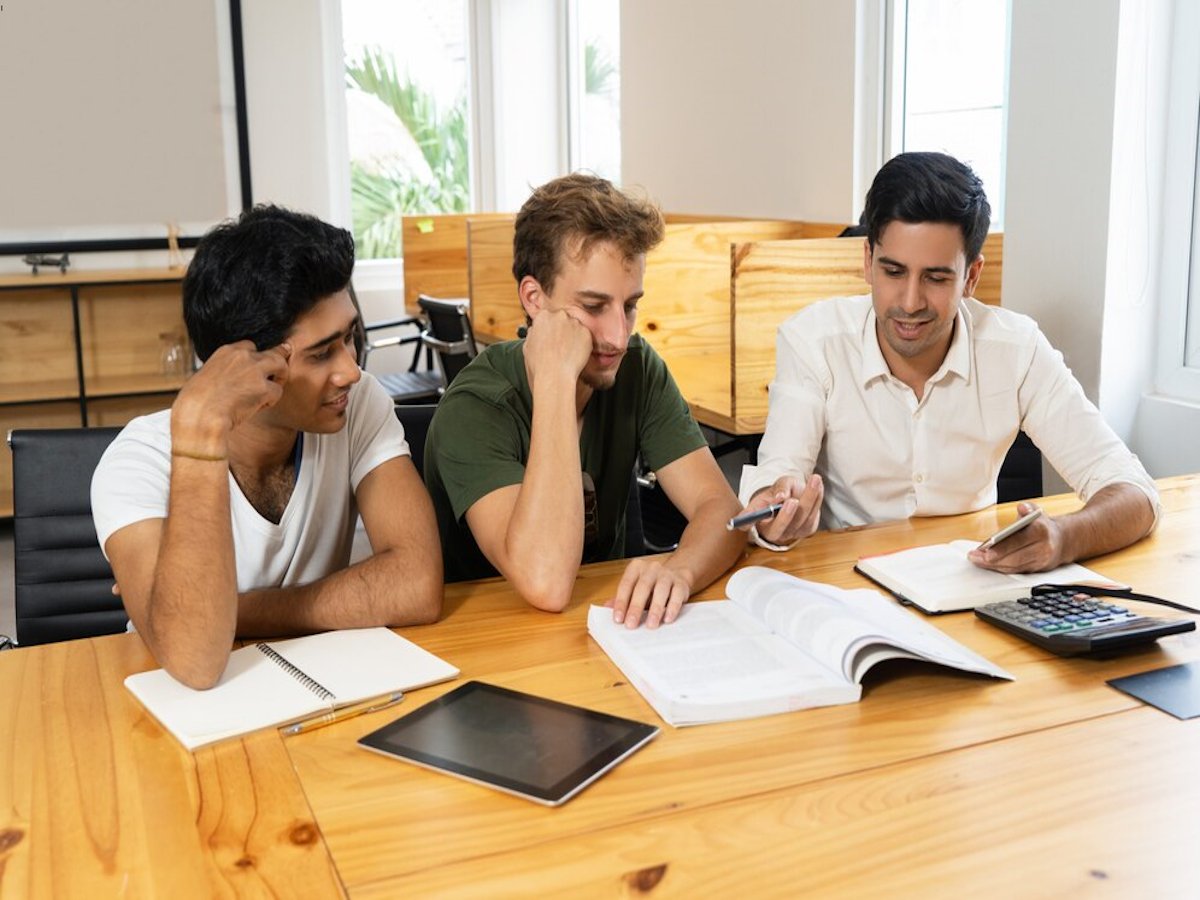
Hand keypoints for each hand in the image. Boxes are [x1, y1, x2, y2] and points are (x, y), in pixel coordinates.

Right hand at [171, 341, 290, 453]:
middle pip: (272, 353)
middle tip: (278, 376)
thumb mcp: (207, 376)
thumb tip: (235, 379)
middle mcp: (243, 356)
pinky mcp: (263, 388)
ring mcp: (255, 370)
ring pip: (281, 365)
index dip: (255, 358)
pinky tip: (257, 408)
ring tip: (270, 394)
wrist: (199, 415)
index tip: (255, 369)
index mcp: (226, 351)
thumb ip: (225, 371)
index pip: (250, 346)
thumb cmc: (197, 402)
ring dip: (280, 378)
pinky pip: (277, 391)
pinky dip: (270, 401)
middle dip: (277, 364)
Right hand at [522, 309, 592, 387]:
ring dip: (573, 336)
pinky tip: (574, 355)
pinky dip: (582, 344)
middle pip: (563, 319)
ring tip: (567, 353)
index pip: (549, 317)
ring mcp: (574, 323)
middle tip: (560, 346)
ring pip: (575, 327)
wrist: (554, 376)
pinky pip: (585, 336)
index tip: (552, 339)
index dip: (551, 329)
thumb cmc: (538, 364)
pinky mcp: (586, 333)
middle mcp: (559, 315)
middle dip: (562, 330)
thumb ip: (533, 333)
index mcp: (543, 316)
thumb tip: (535, 329)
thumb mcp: (527, 345)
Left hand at [611, 558, 692, 628]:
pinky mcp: (681, 583)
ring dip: (655, 609)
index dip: (621, 602)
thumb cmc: (652, 584)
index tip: (618, 619)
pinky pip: (677, 595)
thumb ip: (623, 597)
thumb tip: (607, 608)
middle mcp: (651, 569)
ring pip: (661, 590)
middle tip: (631, 625)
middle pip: (643, 587)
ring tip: (651, 625)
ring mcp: (667, 575)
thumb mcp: (635, 588)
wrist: (677, 574)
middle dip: (636, 607)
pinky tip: (667, 619)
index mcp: (636, 568)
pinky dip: (672, 608)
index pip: (626, 585)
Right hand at [737, 474, 822, 545]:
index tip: (745, 520)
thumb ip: (779, 489)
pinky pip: (813, 517)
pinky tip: (818, 486)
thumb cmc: (781, 492)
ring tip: (815, 480)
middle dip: (786, 515)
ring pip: (801, 521)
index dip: (746, 523)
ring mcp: (791, 533)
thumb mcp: (777, 484)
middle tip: (792, 501)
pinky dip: (817, 500)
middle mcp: (773, 531)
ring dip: (809, 499)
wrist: (796, 496)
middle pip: (779, 529)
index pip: (747, 525)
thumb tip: (780, 497)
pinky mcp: (807, 530)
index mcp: (758, 521)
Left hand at [968, 502, 1066, 572]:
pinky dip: (1001, 568)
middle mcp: (1043, 548)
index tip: (985, 551)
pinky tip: (989, 564)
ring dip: (993, 566)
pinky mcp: (1037, 570)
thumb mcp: (1037, 512)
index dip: (1001, 548)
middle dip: (992, 559)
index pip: (1018, 541)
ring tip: (977, 560)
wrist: (1064, 541)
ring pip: (1014, 567)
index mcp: (1041, 531)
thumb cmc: (1043, 526)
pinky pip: (1016, 571)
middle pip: (1014, 558)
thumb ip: (1028, 508)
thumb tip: (1022, 507)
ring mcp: (1040, 561)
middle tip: (975, 557)